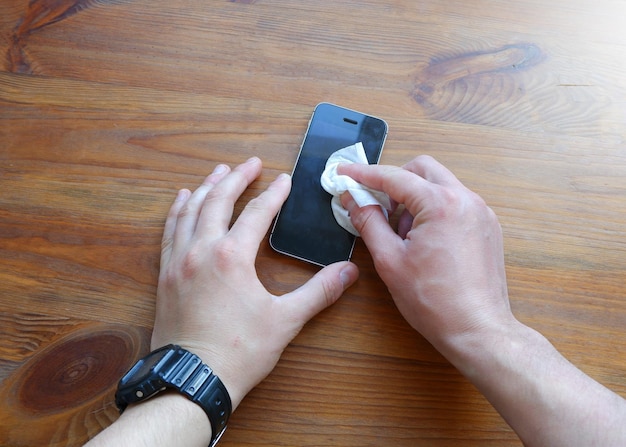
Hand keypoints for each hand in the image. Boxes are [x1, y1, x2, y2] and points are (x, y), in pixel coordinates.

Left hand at [152, 157, 358, 408]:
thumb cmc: (238, 352)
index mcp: (232, 257)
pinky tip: (183, 201)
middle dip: (236, 178)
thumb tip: (348, 271)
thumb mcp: (285, 321)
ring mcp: (178, 261)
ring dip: (206, 187)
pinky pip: (169, 231)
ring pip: (191, 211)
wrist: (191, 380)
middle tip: (250, 163)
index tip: (284, 180)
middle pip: (218, 201)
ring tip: (217, 172)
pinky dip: (178, 211)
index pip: (256, 214)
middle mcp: (201, 251)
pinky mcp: (165, 275)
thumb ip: (318, 292)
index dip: (273, 194)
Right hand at [338, 155, 513, 355]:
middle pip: (422, 170)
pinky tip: (424, 243)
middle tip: (376, 206)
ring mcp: (481, 212)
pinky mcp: (487, 226)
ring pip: (440, 186)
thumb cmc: (435, 301)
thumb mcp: (389, 260)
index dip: (364, 174)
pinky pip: (455, 204)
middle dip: (395, 182)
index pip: (394, 177)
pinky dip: (434, 211)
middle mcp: (466, 200)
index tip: (345, 173)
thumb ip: (368, 222)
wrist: (476, 329)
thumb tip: (352, 200)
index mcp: (440, 204)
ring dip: (415, 200)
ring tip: (403, 237)